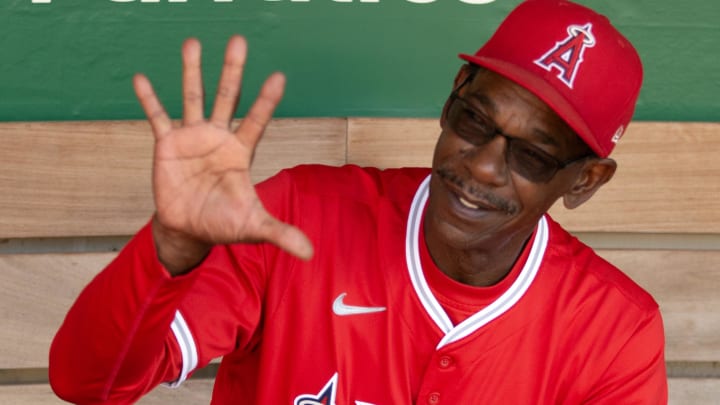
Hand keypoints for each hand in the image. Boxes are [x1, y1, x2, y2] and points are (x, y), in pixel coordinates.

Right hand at [133, 36, 313, 273]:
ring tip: (192, 42)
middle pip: (227, 98)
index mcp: (241, 152)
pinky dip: (150, 100)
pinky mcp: (167, 145)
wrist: (189, 229)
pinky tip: (141, 78)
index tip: (279, 76)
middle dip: (233, 71)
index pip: (257, 121)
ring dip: (192, 72)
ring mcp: (192, 137)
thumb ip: (281, 233)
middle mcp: (219, 138)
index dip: (266, 101)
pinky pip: (157, 118)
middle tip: (239, 40)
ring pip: (193, 98)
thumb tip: (310, 254)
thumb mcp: (253, 227)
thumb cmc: (224, 224)